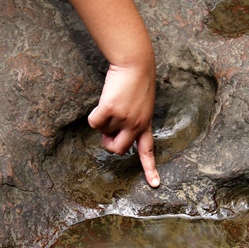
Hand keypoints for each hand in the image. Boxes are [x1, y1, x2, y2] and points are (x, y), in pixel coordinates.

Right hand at [88, 63, 160, 187]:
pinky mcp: (110, 109)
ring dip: (102, 122)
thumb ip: (132, 122)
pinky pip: (94, 123)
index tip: (154, 184)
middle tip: (107, 133)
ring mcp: (123, 118)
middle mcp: (136, 124)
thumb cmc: (137, 81)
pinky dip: (94, 116)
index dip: (150, 169)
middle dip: (109, 144)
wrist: (135, 63)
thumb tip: (111, 137)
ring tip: (111, 103)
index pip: (148, 151)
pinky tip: (103, 103)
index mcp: (146, 124)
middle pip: (118, 149)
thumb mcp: (142, 105)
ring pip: (104, 132)